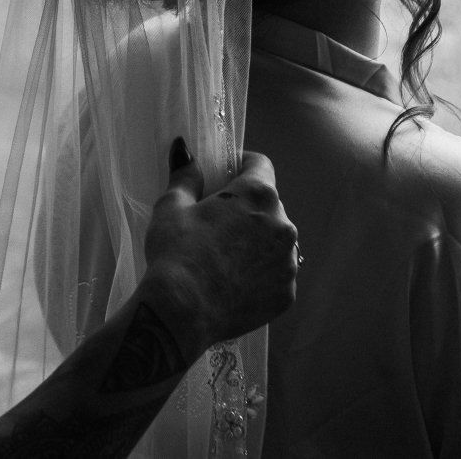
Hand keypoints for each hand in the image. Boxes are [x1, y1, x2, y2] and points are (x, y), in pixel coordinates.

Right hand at [139, 140, 297, 356]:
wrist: (182, 311)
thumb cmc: (176, 252)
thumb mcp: (172, 206)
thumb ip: (186, 175)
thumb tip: (184, 150)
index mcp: (258, 195)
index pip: (260, 164)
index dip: (242, 165)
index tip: (226, 174)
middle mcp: (283, 225)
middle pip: (268, 206)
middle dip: (247, 209)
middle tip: (216, 224)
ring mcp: (289, 263)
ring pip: (275, 243)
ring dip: (257, 243)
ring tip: (225, 259)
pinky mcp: (286, 294)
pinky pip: (276, 276)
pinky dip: (260, 276)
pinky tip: (234, 284)